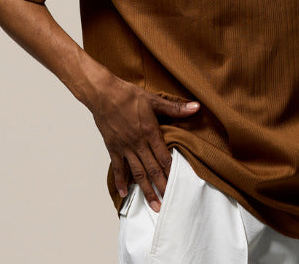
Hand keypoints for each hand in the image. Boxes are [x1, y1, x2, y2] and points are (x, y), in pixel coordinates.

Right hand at [87, 74, 199, 211]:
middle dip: (161, 187)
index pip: (164, 157)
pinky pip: (117, 168)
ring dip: (146, 190)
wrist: (103, 93)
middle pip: (152, 169)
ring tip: (153, 204)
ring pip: (137, 173)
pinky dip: (121, 181)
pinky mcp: (113, 147)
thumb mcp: (154, 100)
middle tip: (168, 203)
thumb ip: (175, 108)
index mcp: (150, 132)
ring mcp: (125, 147)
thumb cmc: (128, 95)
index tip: (178, 185)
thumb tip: (196, 107)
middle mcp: (138, 143)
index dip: (171, 172)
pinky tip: (124, 193)